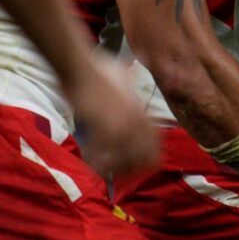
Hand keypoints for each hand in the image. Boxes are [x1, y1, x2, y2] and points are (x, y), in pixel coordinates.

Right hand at [65, 54, 158, 175]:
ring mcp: (120, 125)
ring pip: (127, 160)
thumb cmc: (101, 70)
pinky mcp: (101, 129)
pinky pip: (104, 156)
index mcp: (141, 111)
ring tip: (104, 168)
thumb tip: (133, 70)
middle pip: (145, 156)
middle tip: (119, 170)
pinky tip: (91, 163)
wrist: (82, 69)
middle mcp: (135, 121)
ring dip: (115, 168)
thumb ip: (131, 81)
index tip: (140, 164)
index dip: (150, 155)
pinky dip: (98, 163)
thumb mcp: (124, 75)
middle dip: (133, 167)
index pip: (156, 142)